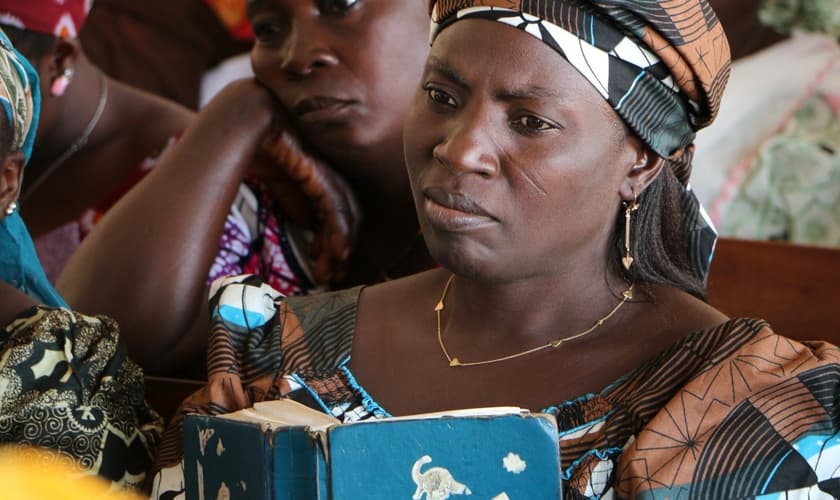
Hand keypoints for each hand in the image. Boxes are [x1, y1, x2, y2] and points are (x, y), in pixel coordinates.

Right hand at [254, 130, 360, 283]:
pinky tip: (334, 253)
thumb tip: (306, 222)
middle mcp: (332, 165)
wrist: (241, 117)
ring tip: (331, 272)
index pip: (341, 206)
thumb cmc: (255, 143)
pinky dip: (336, 231)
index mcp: (325, 166)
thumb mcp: (277, 178)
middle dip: (341, 247)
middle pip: (348, 212)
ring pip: (345, 212)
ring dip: (339, 246)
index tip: (328, 262)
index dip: (337, 236)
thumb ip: (295, 197)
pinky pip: (333, 204)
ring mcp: (328, 165)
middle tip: (333, 275)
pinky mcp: (318, 167)